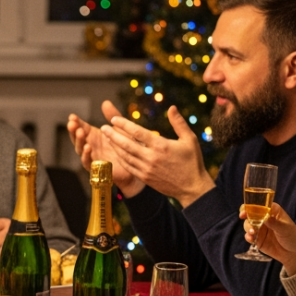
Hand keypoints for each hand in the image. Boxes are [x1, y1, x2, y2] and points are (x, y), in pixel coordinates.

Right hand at [67, 106, 143, 195]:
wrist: (135, 165)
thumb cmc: (127, 146)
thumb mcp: (120, 128)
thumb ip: (113, 116)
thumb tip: (105, 102)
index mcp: (94, 136)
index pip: (81, 127)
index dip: (76, 122)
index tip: (72, 116)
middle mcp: (90, 145)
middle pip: (77, 138)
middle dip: (73, 131)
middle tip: (72, 123)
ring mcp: (92, 157)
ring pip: (80, 149)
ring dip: (79, 141)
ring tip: (80, 132)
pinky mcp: (96, 168)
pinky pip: (88, 162)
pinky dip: (86, 155)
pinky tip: (87, 147)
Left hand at [99, 104, 214, 205]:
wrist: (192, 188)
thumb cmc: (192, 162)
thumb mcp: (190, 139)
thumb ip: (179, 123)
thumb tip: (172, 107)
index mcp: (161, 146)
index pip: (138, 132)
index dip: (124, 124)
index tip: (114, 119)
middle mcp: (151, 157)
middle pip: (126, 144)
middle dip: (113, 135)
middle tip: (103, 127)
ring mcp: (146, 169)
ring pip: (125, 156)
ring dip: (114, 146)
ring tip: (106, 137)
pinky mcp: (144, 177)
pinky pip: (128, 166)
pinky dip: (120, 158)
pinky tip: (116, 152)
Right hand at [242, 203, 295, 273]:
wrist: (294, 254)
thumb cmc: (293, 237)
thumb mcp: (286, 228)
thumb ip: (274, 223)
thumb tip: (265, 217)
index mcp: (273, 212)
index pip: (261, 205)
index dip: (252, 205)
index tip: (247, 208)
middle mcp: (265, 218)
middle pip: (251, 213)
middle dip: (246, 214)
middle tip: (243, 216)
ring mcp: (260, 229)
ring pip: (248, 224)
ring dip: (248, 226)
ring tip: (253, 232)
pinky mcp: (257, 239)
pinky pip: (249, 236)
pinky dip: (248, 236)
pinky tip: (251, 239)